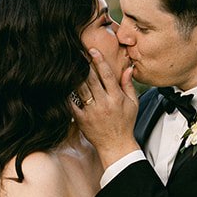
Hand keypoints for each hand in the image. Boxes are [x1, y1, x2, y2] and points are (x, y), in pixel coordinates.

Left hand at [71, 47, 140, 167]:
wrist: (116, 146)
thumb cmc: (125, 124)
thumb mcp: (133, 104)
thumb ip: (128, 85)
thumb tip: (128, 68)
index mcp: (116, 98)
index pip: (107, 75)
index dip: (99, 61)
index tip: (93, 51)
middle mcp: (104, 104)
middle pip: (92, 80)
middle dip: (84, 64)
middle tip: (77, 53)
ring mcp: (92, 112)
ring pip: (81, 90)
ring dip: (75, 76)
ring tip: (70, 65)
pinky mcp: (82, 120)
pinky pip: (72, 105)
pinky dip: (67, 95)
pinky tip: (63, 84)